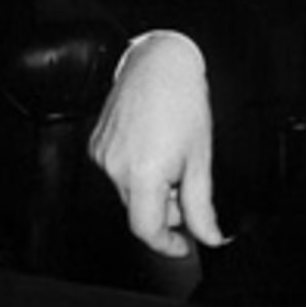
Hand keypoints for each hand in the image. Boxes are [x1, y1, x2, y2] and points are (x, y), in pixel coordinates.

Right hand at [89, 31, 226, 256]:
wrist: (159, 63)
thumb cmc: (182, 101)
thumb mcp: (200, 158)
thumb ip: (202, 206)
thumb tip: (210, 236)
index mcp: (144, 173)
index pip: (146, 230)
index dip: (167, 244)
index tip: (183, 243)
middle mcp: (116, 167)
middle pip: (139, 211)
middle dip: (164, 209)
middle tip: (184, 184)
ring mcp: (102, 155)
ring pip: (128, 192)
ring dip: (150, 188)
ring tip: (169, 156)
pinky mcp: (95, 144)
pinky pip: (116, 172)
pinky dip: (135, 171)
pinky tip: (151, 146)